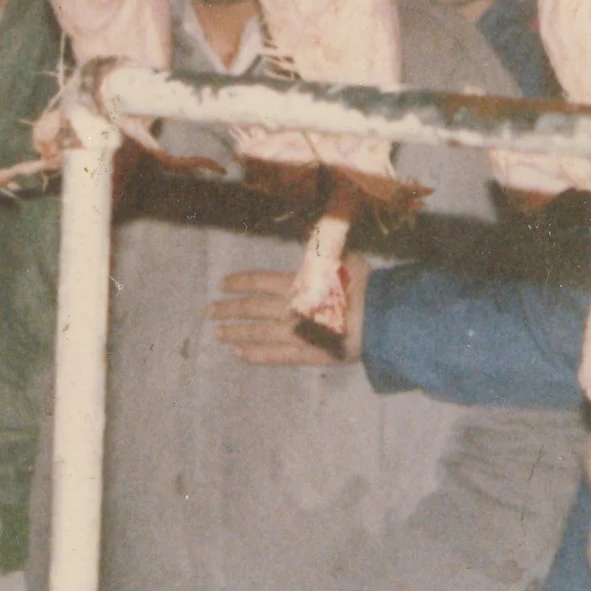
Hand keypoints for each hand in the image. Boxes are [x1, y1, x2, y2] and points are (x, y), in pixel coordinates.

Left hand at [210, 261, 367, 365]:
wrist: (380, 319)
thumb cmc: (365, 286)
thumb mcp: (344, 259)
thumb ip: (324, 252)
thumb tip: (319, 233)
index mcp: (297, 284)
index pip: (259, 281)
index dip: (240, 282)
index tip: (223, 284)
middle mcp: (289, 308)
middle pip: (252, 309)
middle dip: (228, 309)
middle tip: (209, 311)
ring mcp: (295, 333)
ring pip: (258, 333)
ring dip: (236, 333)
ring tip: (219, 334)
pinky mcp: (306, 354)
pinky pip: (276, 356)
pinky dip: (257, 355)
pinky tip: (241, 355)